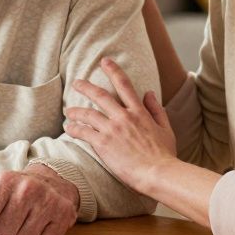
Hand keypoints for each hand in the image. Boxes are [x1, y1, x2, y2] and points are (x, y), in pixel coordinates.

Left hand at [63, 57, 176, 194]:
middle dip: (86, 86)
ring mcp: (112, 129)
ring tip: (68, 111)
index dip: (113, 70)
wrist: (158, 173)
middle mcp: (124, 116)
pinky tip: (69, 128)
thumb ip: (157, 109)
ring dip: (75, 110)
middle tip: (76, 82)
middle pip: (100, 95)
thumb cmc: (164, 155)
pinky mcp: (103, 143)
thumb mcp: (166, 128)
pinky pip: (83, 132)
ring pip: (88, 113)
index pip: (124, 85)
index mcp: (139, 112)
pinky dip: (74, 129)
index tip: (105, 62)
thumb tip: (149, 93)